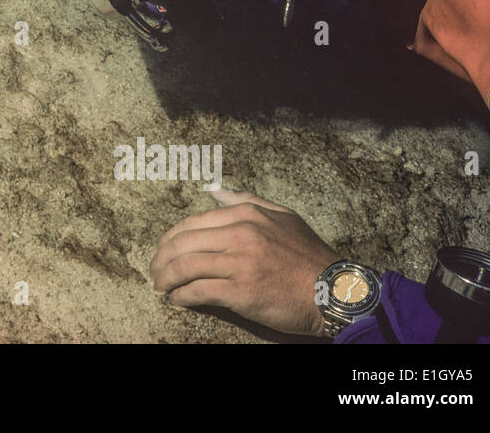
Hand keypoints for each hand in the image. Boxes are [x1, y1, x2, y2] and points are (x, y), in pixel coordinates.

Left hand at [148, 188, 341, 336]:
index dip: (170, 238)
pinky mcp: (242, 292)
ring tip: (160, 286)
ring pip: (185, 266)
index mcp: (248, 214)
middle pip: (183, 243)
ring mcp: (240, 263)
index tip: (162, 250)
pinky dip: (181, 296)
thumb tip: (213, 190)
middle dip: (161, 258)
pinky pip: (199, 291)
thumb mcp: (283, 216)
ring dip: (166, 278)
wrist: (335, 291)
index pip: (193, 222)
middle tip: (154, 270)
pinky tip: (176, 300)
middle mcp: (241, 234)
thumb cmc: (308, 256)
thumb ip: (247, 199)